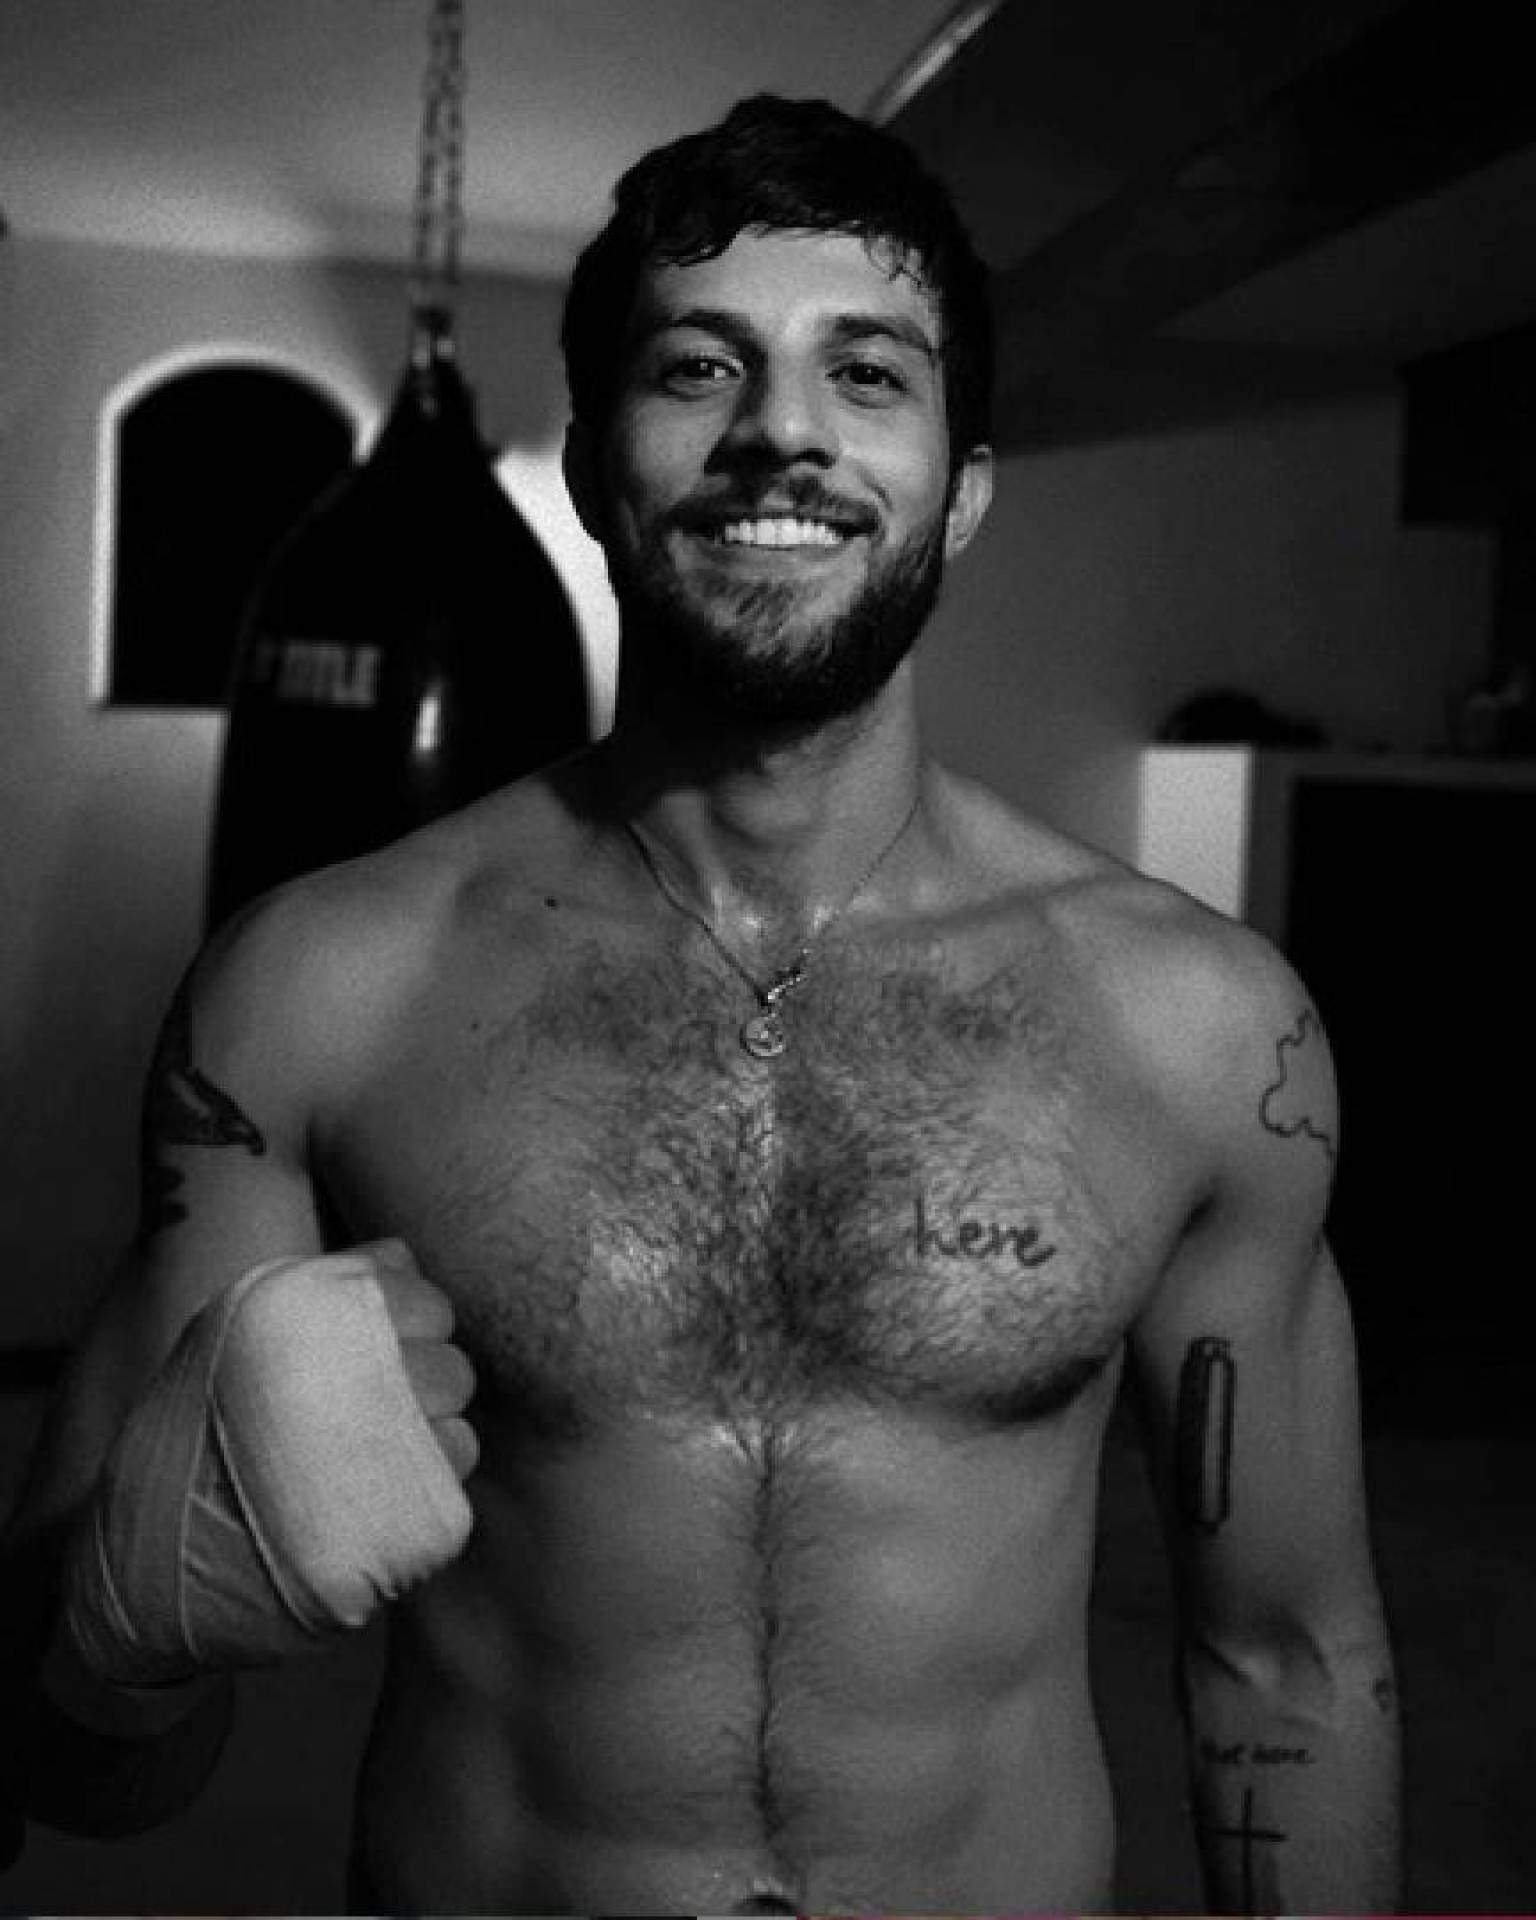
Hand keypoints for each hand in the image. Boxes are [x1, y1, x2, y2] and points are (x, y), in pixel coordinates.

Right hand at [63, 1239, 478, 1683]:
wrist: (146, 1564)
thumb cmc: (192, 1431)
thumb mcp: (231, 1333)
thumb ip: (324, 1283)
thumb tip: (404, 1254)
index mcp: (303, 1321)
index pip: (425, 1302)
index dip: (414, 1325)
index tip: (385, 1350)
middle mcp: (344, 1379)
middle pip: (452, 1368)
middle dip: (428, 1384)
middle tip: (383, 1409)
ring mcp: (372, 1459)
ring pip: (458, 1430)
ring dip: (431, 1440)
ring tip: (377, 1457)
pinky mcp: (392, 1530)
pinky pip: (449, 1492)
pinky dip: (426, 1492)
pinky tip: (379, 1497)